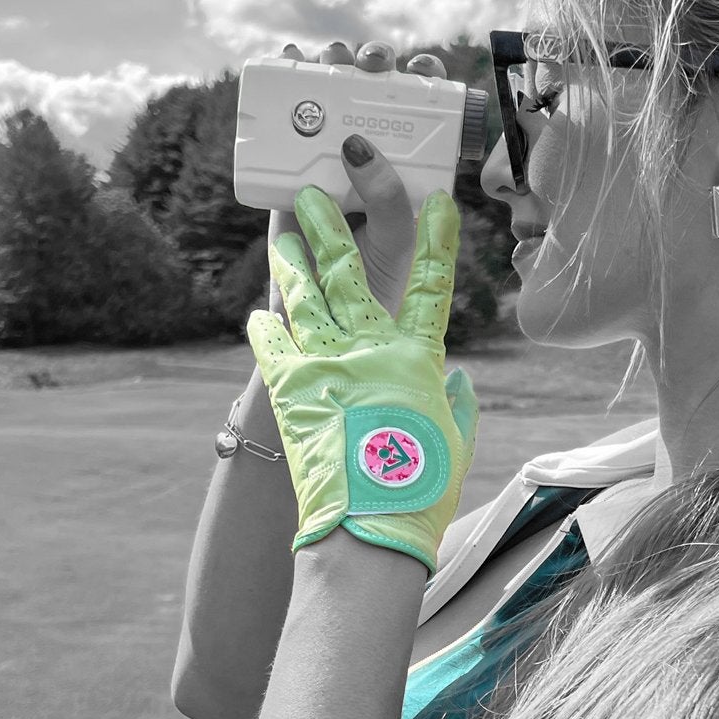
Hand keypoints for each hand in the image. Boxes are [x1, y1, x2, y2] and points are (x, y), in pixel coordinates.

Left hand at [246, 184, 476, 572]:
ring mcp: (326, 362)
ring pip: (304, 296)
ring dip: (291, 262)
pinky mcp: (289, 386)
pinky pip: (272, 345)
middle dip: (332, 226)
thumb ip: (460, 406)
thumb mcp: (456, 444)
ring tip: (281, 236)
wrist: (369, 524)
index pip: (432, 285)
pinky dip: (265, 328)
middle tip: (316, 194)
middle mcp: (372, 348)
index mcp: (419, 359)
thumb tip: (460, 383)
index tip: (438, 201)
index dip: (438, 239)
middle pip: (350, 272)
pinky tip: (258, 314)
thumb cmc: (422, 490)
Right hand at [265, 42, 452, 315]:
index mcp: (414, 169)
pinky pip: (287, 122)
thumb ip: (388, 198)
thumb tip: (357, 144)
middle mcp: (375, 158)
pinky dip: (283, 85)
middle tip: (371, 63)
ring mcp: (331, 160)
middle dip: (374, 66)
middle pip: (375, 97)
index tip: (422, 69)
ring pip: (332, 100)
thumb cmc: (378, 282)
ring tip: (330, 58)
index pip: (426, 115)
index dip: (425, 84)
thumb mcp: (397, 239)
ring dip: (331, 66)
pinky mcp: (291, 170)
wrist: (322, 319)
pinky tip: (286, 61)